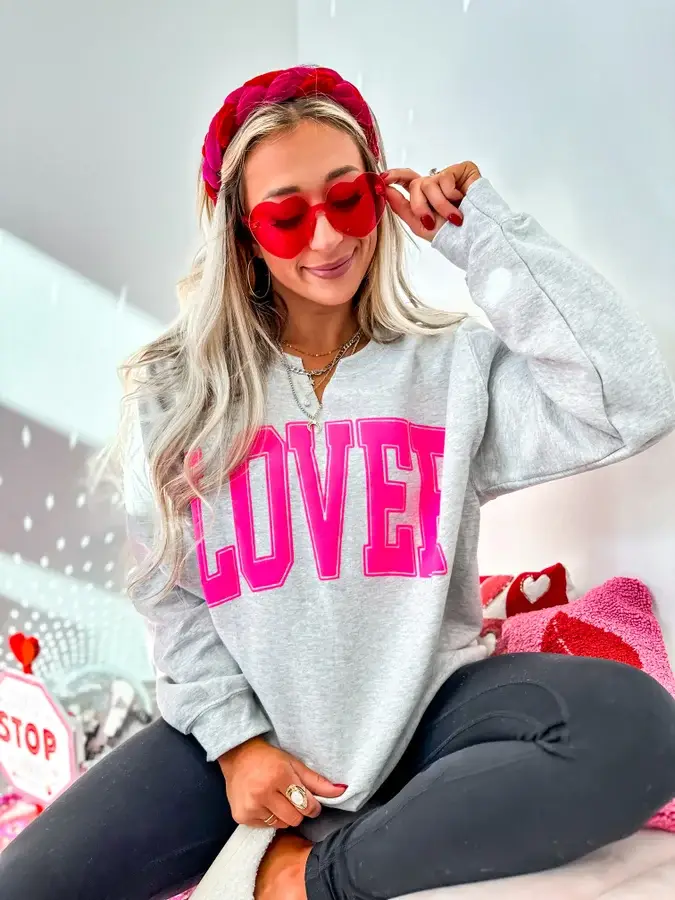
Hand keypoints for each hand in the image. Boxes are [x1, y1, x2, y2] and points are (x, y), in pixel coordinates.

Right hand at [218, 737, 346, 827]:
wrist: (238, 756)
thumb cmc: (269, 759)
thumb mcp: (294, 764)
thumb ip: (316, 781)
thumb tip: (341, 791)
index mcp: (279, 776)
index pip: (306, 805)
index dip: (312, 805)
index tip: (311, 801)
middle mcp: (263, 793)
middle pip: (295, 818)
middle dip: (299, 810)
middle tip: (293, 798)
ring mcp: (251, 806)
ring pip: (281, 824)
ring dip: (284, 815)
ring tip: (277, 798)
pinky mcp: (241, 816)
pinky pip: (266, 826)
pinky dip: (269, 817)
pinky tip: (264, 802)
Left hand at [383, 161, 481, 240]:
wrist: (475, 237)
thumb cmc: (452, 236)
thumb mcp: (419, 225)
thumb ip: (401, 207)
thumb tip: (384, 189)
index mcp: (425, 197)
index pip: (406, 181)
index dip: (393, 176)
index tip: (382, 179)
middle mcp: (436, 185)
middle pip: (415, 183)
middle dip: (419, 205)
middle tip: (429, 220)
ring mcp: (449, 177)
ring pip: (429, 183)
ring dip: (439, 205)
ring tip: (454, 218)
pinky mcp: (463, 170)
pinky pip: (445, 177)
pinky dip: (450, 194)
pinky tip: (462, 201)